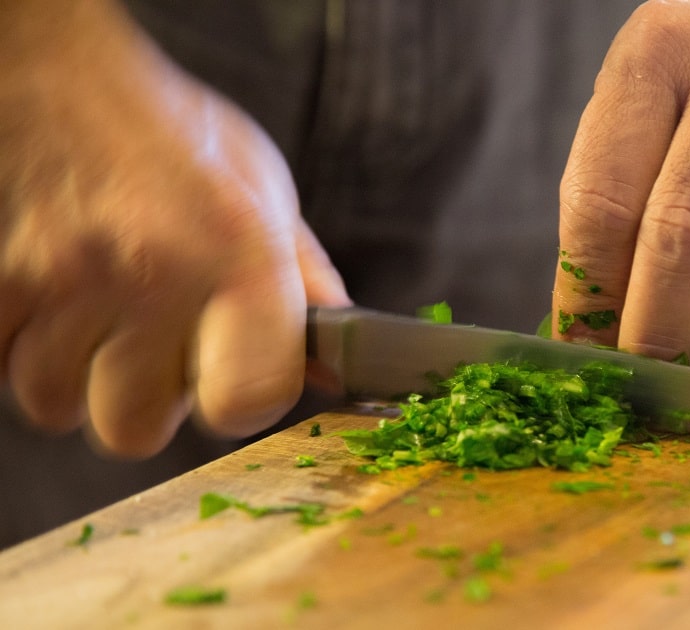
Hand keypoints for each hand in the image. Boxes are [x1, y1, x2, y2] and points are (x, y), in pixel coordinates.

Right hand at [0, 1, 349, 456]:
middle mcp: (152, 273)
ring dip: (80, 375)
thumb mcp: (264, 194)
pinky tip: (61, 302)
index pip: (246, 400)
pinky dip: (25, 349)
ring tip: (105, 313)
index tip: (238, 375)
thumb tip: (336, 369)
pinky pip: (3, 368)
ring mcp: (63, 279)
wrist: (64, 76)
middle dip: (148, 398)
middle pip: (136, 428)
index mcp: (238, 255)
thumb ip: (304, 286)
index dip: (244, 400)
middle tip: (159, 340)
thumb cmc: (176, 136)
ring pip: (59, 404)